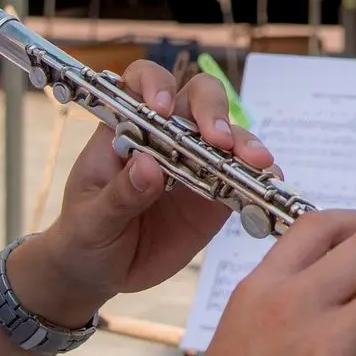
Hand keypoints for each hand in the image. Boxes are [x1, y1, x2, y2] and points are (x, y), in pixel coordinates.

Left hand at [15, 60, 276, 325]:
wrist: (100, 273)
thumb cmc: (85, 235)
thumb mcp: (91, 221)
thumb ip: (119, 196)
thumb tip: (149, 166)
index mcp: (127, 129)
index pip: (144, 82)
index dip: (156, 85)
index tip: (162, 109)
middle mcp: (166, 136)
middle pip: (197, 97)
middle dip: (211, 110)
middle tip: (218, 139)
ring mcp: (195, 163)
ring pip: (227, 134)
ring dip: (244, 142)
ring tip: (256, 163)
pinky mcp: (215, 194)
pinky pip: (242, 177)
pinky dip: (260, 177)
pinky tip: (270, 183)